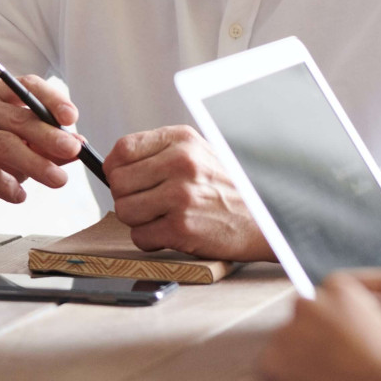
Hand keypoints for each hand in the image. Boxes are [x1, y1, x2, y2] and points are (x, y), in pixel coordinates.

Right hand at [0, 75, 83, 219]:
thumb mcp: (26, 149)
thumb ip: (50, 146)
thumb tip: (80, 144)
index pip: (26, 85)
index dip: (51, 99)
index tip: (71, 118)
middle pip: (18, 118)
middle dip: (49, 136)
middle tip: (73, 151)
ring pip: (4, 144)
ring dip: (36, 163)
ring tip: (58, 180)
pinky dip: (8, 185)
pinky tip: (20, 196)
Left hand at [100, 124, 271, 259]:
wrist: (266, 218)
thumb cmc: (229, 188)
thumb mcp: (199, 153)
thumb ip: (159, 154)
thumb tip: (113, 167)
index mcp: (181, 140)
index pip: (123, 149)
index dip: (115, 168)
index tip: (123, 179)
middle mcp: (180, 163)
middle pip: (118, 182)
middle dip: (126, 197)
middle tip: (146, 203)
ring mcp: (181, 196)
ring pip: (124, 210)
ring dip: (137, 220)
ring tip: (160, 218)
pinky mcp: (182, 228)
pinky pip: (140, 237)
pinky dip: (150, 240)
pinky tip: (170, 233)